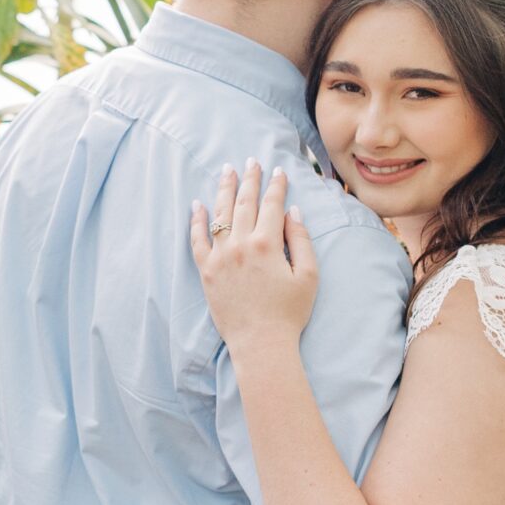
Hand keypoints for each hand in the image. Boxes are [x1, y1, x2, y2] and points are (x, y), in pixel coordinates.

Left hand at [191, 160, 318, 351]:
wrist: (260, 344)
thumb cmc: (289, 313)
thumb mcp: (308, 276)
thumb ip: (301, 240)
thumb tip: (293, 211)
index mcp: (267, 244)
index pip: (272, 205)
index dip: (276, 186)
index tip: (278, 171)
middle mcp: (240, 245)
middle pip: (244, 203)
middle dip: (249, 179)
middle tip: (250, 161)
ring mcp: (220, 257)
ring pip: (220, 214)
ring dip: (224, 190)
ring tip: (227, 171)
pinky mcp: (206, 271)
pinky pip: (197, 240)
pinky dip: (197, 220)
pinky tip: (198, 204)